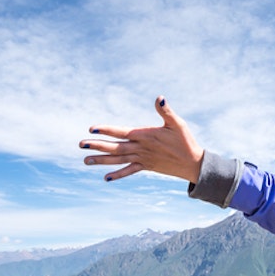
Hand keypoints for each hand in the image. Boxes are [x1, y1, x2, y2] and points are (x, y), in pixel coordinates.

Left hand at [80, 97, 204, 182]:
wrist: (193, 164)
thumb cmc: (186, 142)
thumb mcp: (178, 124)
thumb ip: (166, 111)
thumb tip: (160, 98)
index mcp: (146, 136)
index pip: (122, 132)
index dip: (106, 130)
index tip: (91, 129)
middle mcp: (141, 148)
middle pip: (115, 147)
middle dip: (97, 146)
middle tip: (81, 144)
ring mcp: (143, 159)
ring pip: (118, 160)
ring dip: (101, 160)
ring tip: (86, 160)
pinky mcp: (147, 167)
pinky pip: (129, 171)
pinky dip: (118, 174)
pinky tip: (106, 178)